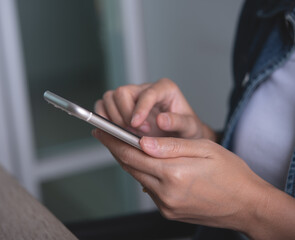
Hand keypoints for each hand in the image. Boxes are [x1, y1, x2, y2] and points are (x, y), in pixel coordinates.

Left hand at [92, 128, 273, 235]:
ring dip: (129, 161)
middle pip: (130, 166)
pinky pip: (149, 189)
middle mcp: (166, 193)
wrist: (247, 205)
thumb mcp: (204, 150)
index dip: (113, 140)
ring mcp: (166, 206)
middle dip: (115, 148)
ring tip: (124, 145)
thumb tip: (142, 141)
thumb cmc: (231, 174)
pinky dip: (143, 173)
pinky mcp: (169, 212)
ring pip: (137, 177)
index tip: (100, 129)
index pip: (132, 154)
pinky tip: (146, 163)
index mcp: (174, 174)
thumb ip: (170, 146)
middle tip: (104, 134)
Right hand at [95, 78, 215, 140]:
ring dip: (114, 119)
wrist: (181, 138)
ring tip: (129, 133)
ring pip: (109, 98)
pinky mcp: (119, 107)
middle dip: (125, 115)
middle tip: (137, 133)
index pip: (147, 93)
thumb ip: (179, 122)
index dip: (139, 109)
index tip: (137, 125)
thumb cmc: (186, 131)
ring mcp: (130, 98)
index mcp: (164, 89)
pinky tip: (116, 132)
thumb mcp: (190, 127)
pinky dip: (104, 120)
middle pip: (122, 92)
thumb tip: (162, 120)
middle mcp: (145, 90)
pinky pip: (102, 107)